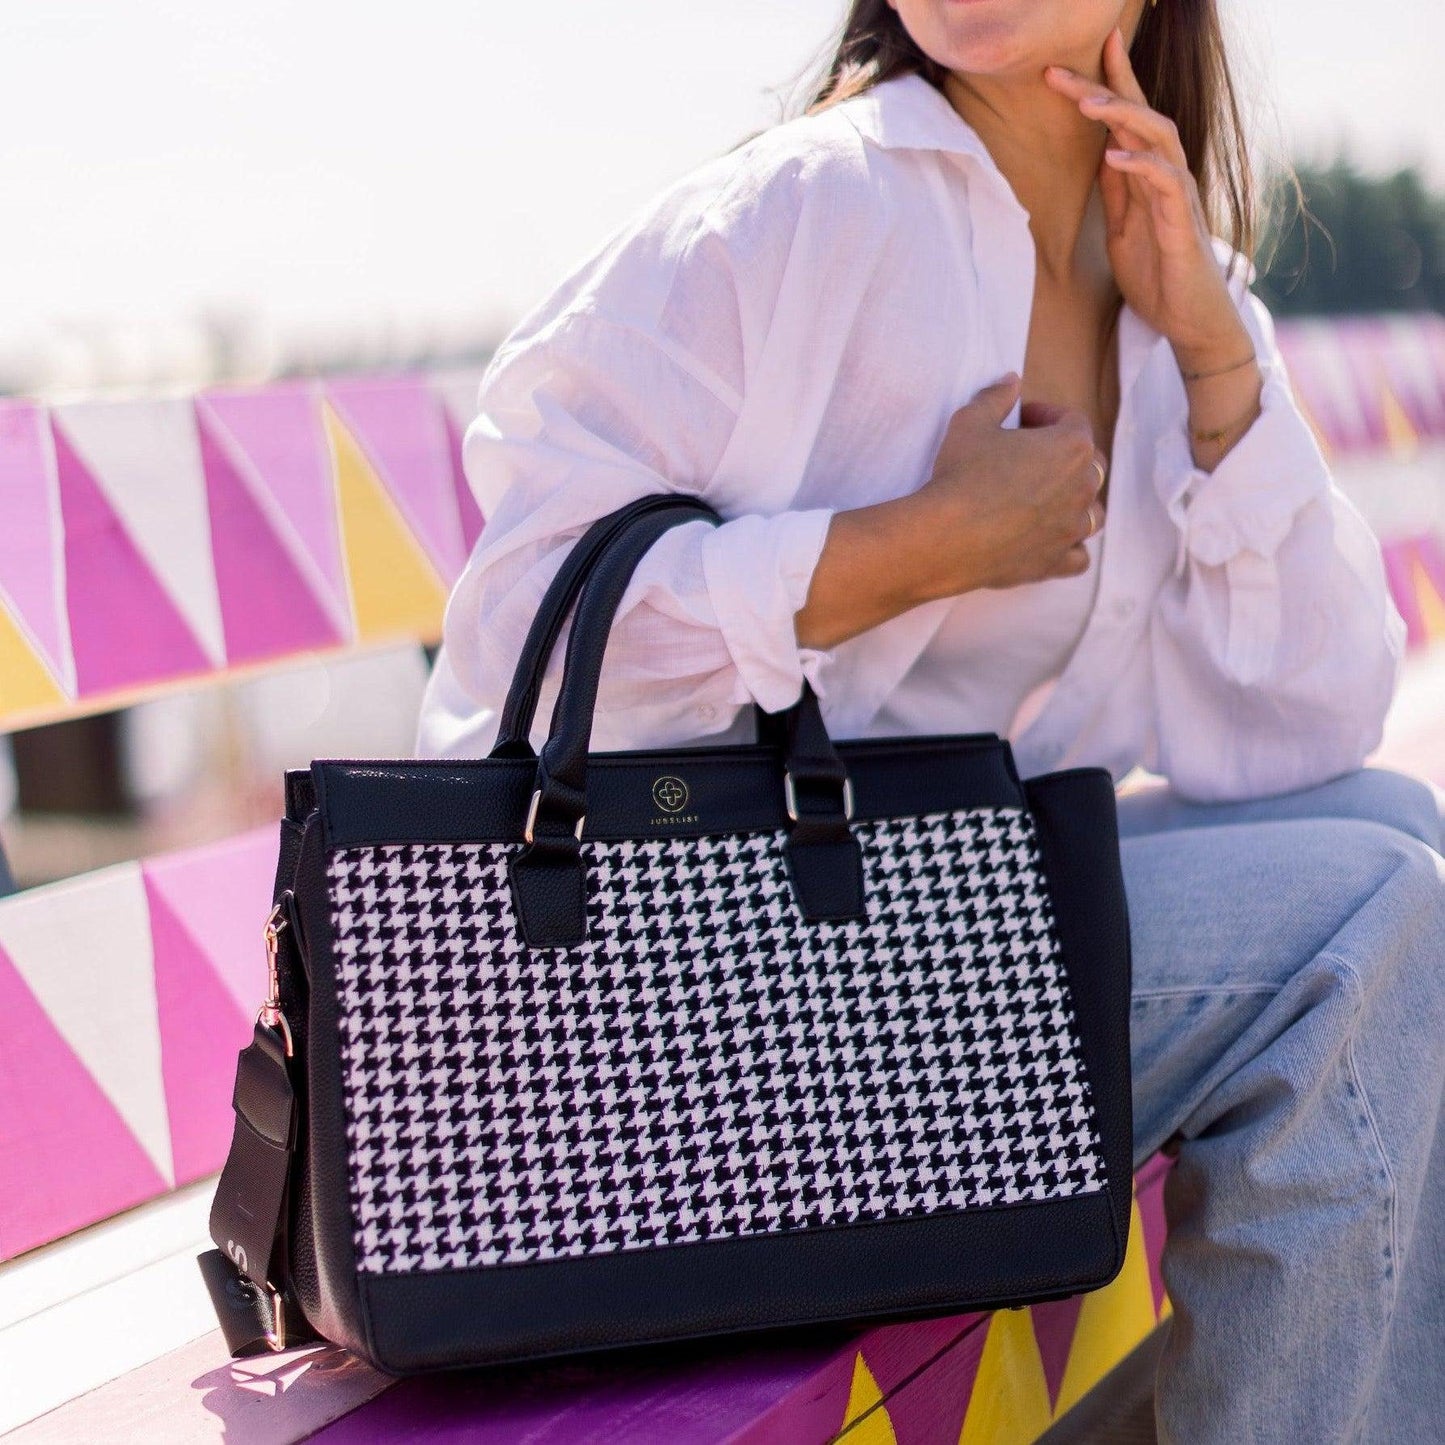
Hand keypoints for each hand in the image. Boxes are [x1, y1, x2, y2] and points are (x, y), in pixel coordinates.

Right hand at [911, 373, 1108, 597]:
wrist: (946, 536)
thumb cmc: (961, 475)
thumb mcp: (970, 422)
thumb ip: (995, 397)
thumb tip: (1010, 381)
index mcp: (1071, 446)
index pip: (1073, 421)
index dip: (1046, 416)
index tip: (1021, 420)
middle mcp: (1082, 488)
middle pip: (1090, 465)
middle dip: (1064, 457)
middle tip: (1029, 458)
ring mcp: (1072, 529)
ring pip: (1092, 512)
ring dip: (1074, 502)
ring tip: (1044, 500)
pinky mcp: (1055, 562)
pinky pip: (1079, 556)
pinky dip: (1070, 547)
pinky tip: (1051, 540)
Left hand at [1043, 28, 1248, 363]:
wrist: (1189, 320)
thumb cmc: (1159, 276)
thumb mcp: (1122, 231)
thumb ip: (1116, 194)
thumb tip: (1101, 157)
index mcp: (1147, 176)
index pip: (1129, 118)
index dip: (1111, 81)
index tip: (1083, 52)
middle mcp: (1166, 175)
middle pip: (1138, 115)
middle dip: (1102, 87)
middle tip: (1056, 72)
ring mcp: (1177, 196)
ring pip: (1157, 137)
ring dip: (1122, 116)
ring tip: (1087, 103)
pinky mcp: (1183, 222)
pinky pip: (1166, 182)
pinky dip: (1140, 165)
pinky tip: (1114, 156)